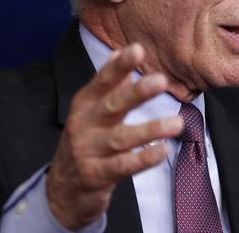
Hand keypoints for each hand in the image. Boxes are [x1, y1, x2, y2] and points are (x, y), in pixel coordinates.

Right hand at [46, 43, 182, 229]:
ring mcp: (89, 151)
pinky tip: (163, 150)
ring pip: (121, 138)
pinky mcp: (96, 175)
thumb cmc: (85, 141)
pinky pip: (123, 166)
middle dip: (136, 93)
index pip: (103, 81)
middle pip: (112, 105)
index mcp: (85, 104)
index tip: (137, 49)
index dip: (120, 66)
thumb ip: (107, 83)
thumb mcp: (90, 110)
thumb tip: (119, 52)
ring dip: (150, 129)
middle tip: (161, 80)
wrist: (62, 191)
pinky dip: (143, 158)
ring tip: (176, 123)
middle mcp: (85, 124)